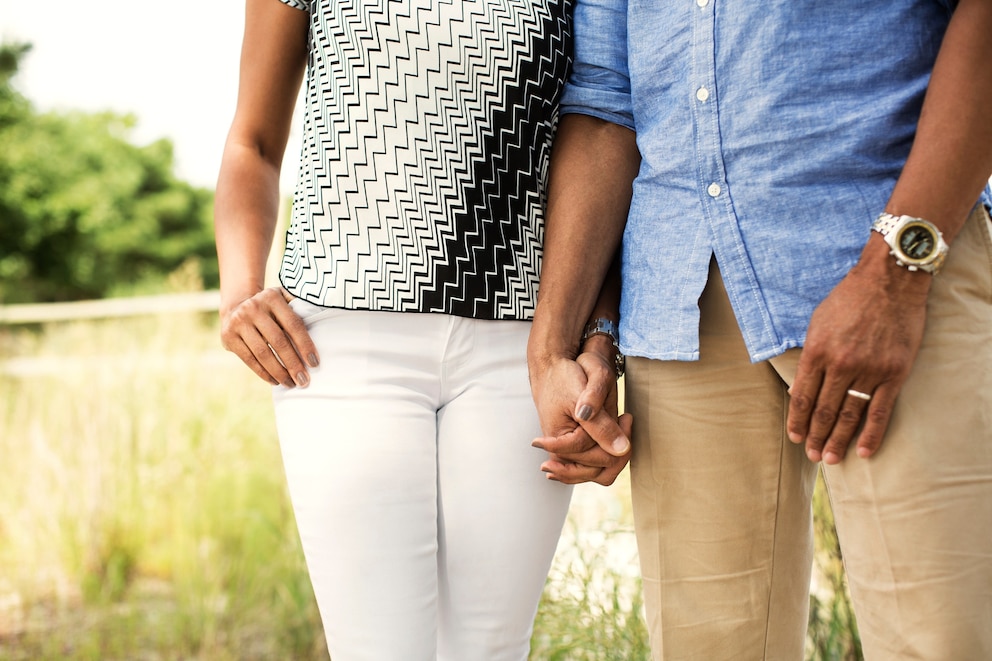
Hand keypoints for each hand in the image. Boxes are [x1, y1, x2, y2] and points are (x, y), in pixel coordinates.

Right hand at [220, 286, 318, 387]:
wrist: (236, 305)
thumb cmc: (270, 307)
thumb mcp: (283, 298)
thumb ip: (300, 305)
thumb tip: (323, 315)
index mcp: (272, 297)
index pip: (293, 324)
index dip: (305, 345)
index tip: (315, 363)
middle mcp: (253, 308)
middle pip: (278, 341)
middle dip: (293, 364)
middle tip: (304, 381)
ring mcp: (238, 322)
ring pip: (263, 353)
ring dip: (279, 372)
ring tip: (291, 384)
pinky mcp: (228, 336)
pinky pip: (249, 359)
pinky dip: (263, 373)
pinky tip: (275, 381)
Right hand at [530, 345, 631, 484]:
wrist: (552, 372)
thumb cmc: (564, 379)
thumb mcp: (584, 397)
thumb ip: (602, 426)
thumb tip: (621, 450)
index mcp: (558, 444)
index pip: (599, 457)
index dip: (618, 438)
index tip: (626, 416)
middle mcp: (560, 456)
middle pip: (600, 470)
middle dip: (619, 447)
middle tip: (624, 418)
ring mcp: (566, 457)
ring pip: (600, 473)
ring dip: (616, 452)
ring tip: (620, 424)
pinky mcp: (573, 453)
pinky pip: (596, 468)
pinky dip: (610, 454)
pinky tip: (616, 437)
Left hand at [787, 243, 929, 463]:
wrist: (889, 282)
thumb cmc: (849, 299)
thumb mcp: (818, 323)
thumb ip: (811, 356)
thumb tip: (803, 386)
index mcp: (817, 352)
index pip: (801, 396)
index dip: (796, 420)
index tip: (794, 437)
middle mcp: (840, 364)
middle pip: (824, 410)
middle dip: (815, 435)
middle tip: (811, 455)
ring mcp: (869, 370)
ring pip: (850, 414)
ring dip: (838, 439)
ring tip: (829, 458)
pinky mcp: (894, 373)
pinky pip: (881, 410)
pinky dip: (871, 433)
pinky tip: (863, 451)